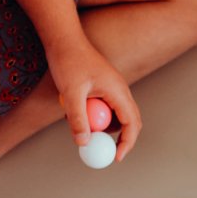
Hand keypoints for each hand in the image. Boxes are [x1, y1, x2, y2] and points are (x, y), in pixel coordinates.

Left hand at [46, 33, 141, 160]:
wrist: (64, 39)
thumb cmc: (68, 62)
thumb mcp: (71, 93)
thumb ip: (77, 119)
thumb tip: (83, 143)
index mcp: (118, 91)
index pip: (132, 123)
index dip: (127, 143)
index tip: (116, 158)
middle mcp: (120, 90)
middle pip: (130, 121)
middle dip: (121, 139)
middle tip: (106, 153)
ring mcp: (113, 88)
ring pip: (117, 115)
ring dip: (105, 127)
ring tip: (83, 126)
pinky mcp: (104, 86)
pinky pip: (106, 107)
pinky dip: (96, 116)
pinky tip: (77, 112)